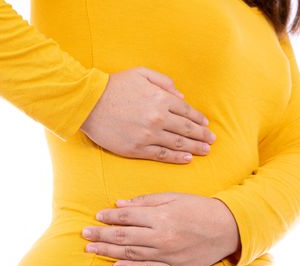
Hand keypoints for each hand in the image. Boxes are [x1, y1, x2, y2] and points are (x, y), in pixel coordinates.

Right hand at [80, 66, 216, 163]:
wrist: (87, 102)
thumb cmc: (114, 85)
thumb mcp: (141, 73)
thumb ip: (164, 82)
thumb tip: (182, 96)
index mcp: (161, 99)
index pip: (187, 111)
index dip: (199, 119)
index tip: (206, 125)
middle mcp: (158, 118)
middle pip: (187, 129)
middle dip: (202, 135)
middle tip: (212, 141)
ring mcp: (148, 135)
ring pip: (178, 143)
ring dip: (195, 148)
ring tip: (205, 151)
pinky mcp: (137, 148)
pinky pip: (162, 155)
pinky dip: (177, 158)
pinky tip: (188, 159)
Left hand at [81, 192, 239, 265]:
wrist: (228, 229)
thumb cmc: (201, 208)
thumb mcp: (175, 198)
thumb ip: (147, 202)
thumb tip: (120, 204)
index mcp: (161, 216)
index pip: (127, 217)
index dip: (110, 216)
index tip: (98, 216)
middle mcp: (161, 237)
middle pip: (124, 236)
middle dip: (102, 235)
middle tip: (84, 234)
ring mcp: (168, 255)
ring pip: (131, 254)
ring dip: (109, 251)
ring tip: (92, 250)